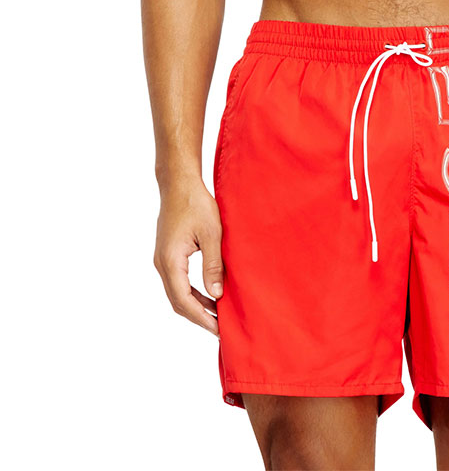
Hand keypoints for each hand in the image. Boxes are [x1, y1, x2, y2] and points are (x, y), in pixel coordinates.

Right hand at [153, 177, 223, 335]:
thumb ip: (213, 265)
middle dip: (199, 316)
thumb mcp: (212, 234)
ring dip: (196, 305)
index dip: (201, 318)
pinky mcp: (168, 254)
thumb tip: (216, 295)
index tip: (218, 330)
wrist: (179, 184)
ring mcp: (163, 260)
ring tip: (218, 315)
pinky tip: (209, 294)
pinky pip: (178, 281)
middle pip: (178, 301)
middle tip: (220, 328)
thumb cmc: (196, 204)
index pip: (183, 301)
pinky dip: (193, 292)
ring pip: (177, 292)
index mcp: (170, 261)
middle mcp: (162, 264)